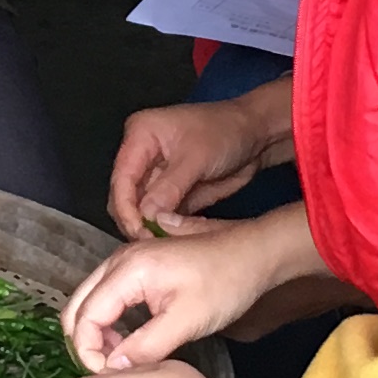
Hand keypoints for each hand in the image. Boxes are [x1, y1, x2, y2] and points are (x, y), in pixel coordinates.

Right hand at [61, 212, 313, 370]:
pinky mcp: (136, 267)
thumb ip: (145, 346)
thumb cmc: (224, 284)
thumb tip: (111, 370)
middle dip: (86, 342)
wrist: (253, 254)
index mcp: (126, 270)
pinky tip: (128, 341)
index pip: (85, 316)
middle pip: (77, 306)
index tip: (108, 377)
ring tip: (121, 359)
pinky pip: (105, 296)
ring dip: (96, 333)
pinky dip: (107, 321)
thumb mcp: (186, 321)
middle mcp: (117, 261)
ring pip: (89, 301)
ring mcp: (125, 261)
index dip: (88, 351)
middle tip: (110, 371)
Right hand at [107, 79, 290, 237]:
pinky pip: (159, 216)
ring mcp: (155, 176)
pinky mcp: (169, 192)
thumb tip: (146, 216)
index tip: (138, 233)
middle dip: (135, 222)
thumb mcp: (197, 158)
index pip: (122, 179)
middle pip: (125, 197)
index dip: (126, 209)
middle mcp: (141, 156)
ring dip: (149, 229)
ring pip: (140, 210)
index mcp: (140, 136)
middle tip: (151, 244)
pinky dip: (163, 229)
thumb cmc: (226, 132)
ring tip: (162, 245)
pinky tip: (173, 239)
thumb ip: (170, 188)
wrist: (255, 135)